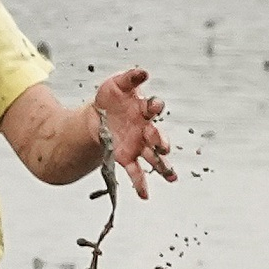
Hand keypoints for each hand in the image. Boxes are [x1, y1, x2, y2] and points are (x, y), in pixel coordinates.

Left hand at [94, 68, 176, 198]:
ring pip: (153, 157)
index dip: (154, 105)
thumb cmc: (111, 98)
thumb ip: (130, 78)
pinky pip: (136, 172)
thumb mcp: (116, 85)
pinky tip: (145, 196)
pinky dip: (141, 184)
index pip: (153, 107)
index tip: (154, 105)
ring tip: (171, 177)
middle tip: (162, 147)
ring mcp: (138, 144)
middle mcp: (145, 128)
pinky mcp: (127, 157)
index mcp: (143, 109)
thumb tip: (143, 71)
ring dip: (162, 167)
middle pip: (156, 135)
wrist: (97, 117)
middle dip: (160, 141)